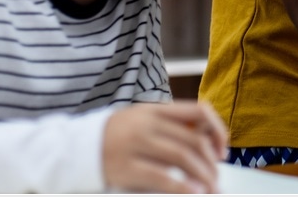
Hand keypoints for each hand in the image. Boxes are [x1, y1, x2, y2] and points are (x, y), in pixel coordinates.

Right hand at [102, 101, 227, 192]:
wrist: (75, 147)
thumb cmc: (117, 136)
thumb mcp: (143, 120)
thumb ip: (171, 126)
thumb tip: (208, 140)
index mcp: (156, 110)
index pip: (198, 111)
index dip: (217, 130)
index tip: (222, 150)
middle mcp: (148, 124)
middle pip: (193, 140)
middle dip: (211, 162)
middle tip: (217, 177)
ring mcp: (136, 144)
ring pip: (182, 157)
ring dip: (203, 175)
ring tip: (210, 188)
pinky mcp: (125, 167)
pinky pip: (161, 177)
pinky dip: (182, 186)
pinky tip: (193, 192)